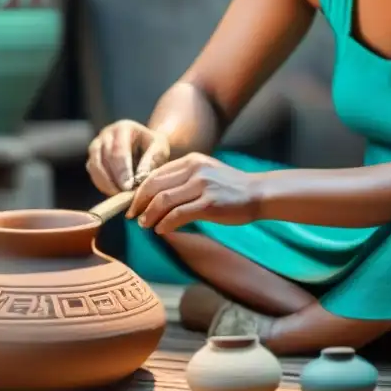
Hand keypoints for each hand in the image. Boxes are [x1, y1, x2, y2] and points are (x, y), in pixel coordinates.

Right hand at [86, 120, 170, 195]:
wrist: (146, 146)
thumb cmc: (154, 146)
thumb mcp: (160, 148)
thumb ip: (153, 159)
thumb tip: (141, 176)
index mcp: (123, 128)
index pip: (118, 150)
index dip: (122, 170)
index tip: (129, 187)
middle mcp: (106, 134)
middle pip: (103, 158)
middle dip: (113, 179)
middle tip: (124, 195)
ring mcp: (96, 146)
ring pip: (94, 166)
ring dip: (105, 184)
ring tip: (120, 196)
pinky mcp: (93, 159)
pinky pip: (93, 173)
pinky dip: (102, 185)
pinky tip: (114, 193)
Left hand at [126, 152, 261, 233]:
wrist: (257, 193)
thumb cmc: (230, 188)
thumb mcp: (205, 173)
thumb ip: (183, 179)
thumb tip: (155, 196)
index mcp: (191, 161)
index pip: (155, 174)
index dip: (140, 191)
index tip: (133, 204)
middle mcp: (195, 169)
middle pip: (155, 186)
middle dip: (139, 204)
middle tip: (133, 217)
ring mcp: (202, 185)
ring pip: (163, 201)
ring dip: (149, 215)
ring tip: (146, 225)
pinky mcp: (210, 203)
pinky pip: (178, 214)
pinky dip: (166, 224)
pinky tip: (162, 230)